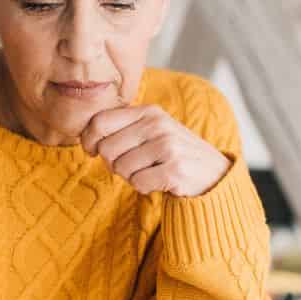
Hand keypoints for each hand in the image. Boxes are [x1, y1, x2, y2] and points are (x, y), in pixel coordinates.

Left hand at [80, 105, 231, 196]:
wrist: (212, 172)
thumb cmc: (172, 153)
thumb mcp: (151, 130)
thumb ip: (122, 128)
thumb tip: (88, 139)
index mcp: (148, 112)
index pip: (99, 122)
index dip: (89, 140)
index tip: (93, 150)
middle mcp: (158, 125)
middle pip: (106, 149)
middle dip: (113, 163)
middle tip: (131, 165)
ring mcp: (167, 146)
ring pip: (121, 168)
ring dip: (131, 177)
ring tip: (149, 172)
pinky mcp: (175, 169)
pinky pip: (138, 183)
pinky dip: (144, 187)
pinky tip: (158, 181)